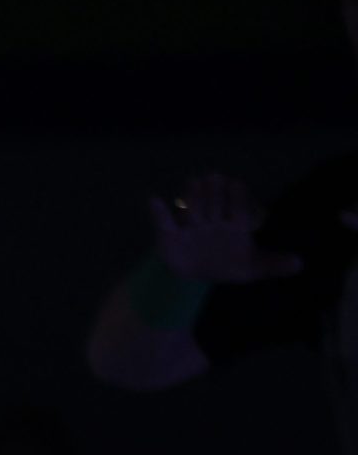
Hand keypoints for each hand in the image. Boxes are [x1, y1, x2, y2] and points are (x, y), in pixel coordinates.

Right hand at [148, 173, 302, 282]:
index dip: (236, 195)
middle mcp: (213, 219)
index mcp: (234, 223)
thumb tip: (300, 264)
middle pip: (214, 201)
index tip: (235, 184)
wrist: (197, 275)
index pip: (237, 206)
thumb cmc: (227, 264)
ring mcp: (191, 226)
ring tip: (193, 183)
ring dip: (192, 196)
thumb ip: (272, 264)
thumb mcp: (251, 268)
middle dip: (214, 192)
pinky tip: (154, 200)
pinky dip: (158, 212)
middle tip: (214, 179)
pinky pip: (163, 222)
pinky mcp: (170, 235)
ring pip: (191, 207)